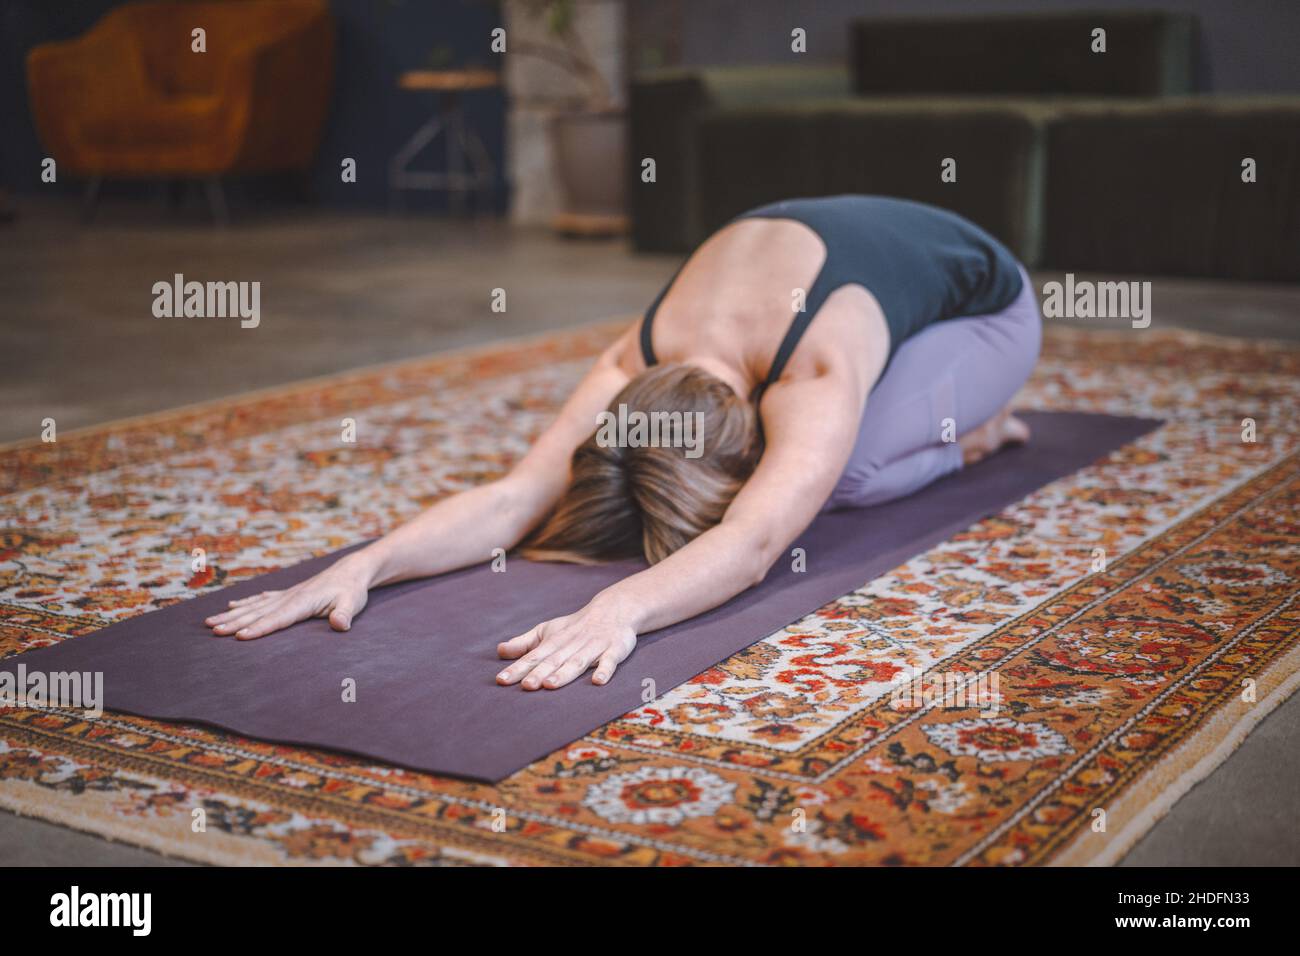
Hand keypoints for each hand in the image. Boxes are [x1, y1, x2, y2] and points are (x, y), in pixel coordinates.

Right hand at [204, 553, 373, 639]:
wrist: (351, 571)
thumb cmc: (352, 590)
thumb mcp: (352, 603)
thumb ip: (345, 614)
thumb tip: (340, 625)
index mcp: (303, 601)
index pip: (278, 618)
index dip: (259, 628)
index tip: (240, 636)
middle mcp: (290, 596)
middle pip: (259, 612)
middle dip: (235, 622)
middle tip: (213, 631)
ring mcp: (287, 594)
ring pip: (255, 605)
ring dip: (233, 614)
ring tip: (211, 622)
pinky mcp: (288, 593)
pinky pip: (262, 598)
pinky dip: (246, 602)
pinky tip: (232, 605)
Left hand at [496, 597, 637, 689]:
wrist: (613, 609)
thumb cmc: (574, 626)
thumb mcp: (547, 631)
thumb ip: (524, 643)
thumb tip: (499, 651)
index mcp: (554, 642)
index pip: (533, 657)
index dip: (517, 668)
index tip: (501, 680)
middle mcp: (572, 645)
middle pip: (554, 660)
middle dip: (540, 673)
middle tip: (526, 686)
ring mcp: (594, 647)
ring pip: (577, 662)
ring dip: (564, 673)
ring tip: (550, 685)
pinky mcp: (614, 649)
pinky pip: (609, 660)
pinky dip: (604, 669)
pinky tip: (598, 681)